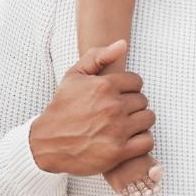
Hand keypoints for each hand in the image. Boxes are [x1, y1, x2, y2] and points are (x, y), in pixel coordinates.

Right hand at [28, 39, 156, 175]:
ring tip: (125, 126)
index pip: (137, 82)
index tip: (118, 97)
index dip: (128, 89)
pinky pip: (147, 141)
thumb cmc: (62, 108)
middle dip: (132, 106)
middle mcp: (112, 106)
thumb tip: (122, 44)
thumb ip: (98, 57)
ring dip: (139, 122)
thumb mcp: (74, 76)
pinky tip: (129, 140)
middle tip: (118, 113)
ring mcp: (117, 130)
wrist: (47, 143)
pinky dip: (141, 141)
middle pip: (143, 101)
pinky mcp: (119, 151)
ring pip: (148, 119)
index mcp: (104, 86)